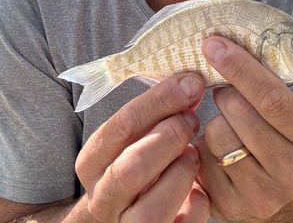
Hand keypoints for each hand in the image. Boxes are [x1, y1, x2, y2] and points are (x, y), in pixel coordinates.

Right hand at [75, 73, 208, 222]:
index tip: (191, 82)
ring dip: (184, 170)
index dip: (159, 101)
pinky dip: (198, 202)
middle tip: (192, 119)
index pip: (121, 126)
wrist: (123, 212)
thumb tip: (190, 83)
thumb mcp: (133, 137)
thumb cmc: (134, 162)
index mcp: (93, 162)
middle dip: (171, 135)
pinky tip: (198, 187)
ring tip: (193, 154)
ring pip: (155, 204)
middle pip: (133, 166)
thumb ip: (155, 113)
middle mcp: (104, 197)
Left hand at [196, 35, 292, 221]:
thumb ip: (269, 85)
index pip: (274, 99)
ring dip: (214, 122)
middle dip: (224, 93)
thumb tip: (224, 45)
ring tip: (226, 125)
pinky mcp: (231, 206)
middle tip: (225, 91)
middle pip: (241, 114)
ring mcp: (263, 196)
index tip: (214, 45)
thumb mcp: (288, 111)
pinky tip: (216, 148)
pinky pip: (201, 160)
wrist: (277, 185)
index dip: (240, 68)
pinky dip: (202, 146)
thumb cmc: (278, 136)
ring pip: (218, 136)